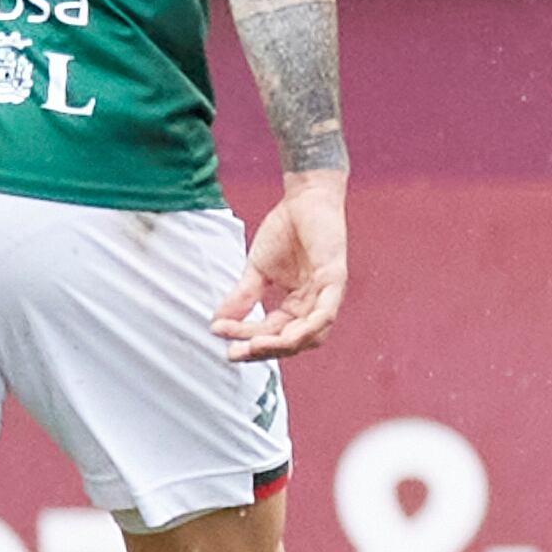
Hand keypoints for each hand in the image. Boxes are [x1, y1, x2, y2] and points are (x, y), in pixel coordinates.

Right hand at [211, 171, 348, 360]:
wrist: (304, 198)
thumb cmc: (286, 231)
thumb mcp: (256, 270)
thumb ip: (242, 297)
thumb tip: (217, 322)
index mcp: (297, 304)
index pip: (272, 331)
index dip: (246, 337)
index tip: (221, 337)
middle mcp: (314, 304)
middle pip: (292, 341)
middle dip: (262, 350)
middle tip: (235, 353)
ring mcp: (327, 293)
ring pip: (311, 334)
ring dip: (282, 344)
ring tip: (254, 345)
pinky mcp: (335, 278)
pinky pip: (326, 312)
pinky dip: (309, 327)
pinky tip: (288, 335)